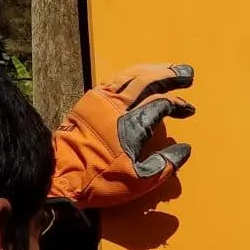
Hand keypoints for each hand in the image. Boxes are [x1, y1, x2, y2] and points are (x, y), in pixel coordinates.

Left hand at [50, 64, 194, 209]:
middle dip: (169, 75)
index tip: (189, 110)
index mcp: (133, 124)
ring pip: (130, 75)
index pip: (162, 103)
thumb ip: (165, 164)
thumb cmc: (101, 179)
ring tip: (166, 69)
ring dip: (151, 70)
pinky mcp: (89, 101)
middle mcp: (118, 106)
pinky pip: (114, 79)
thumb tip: (184, 149)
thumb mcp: (139, 180)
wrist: (60, 175)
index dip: (178, 104)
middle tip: (186, 73)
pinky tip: (138, 77)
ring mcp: (101, 99)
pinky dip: (130, 75)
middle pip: (147, 80)